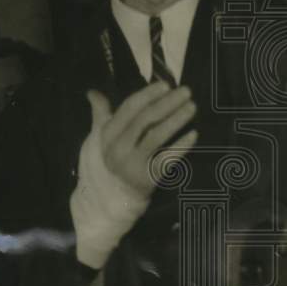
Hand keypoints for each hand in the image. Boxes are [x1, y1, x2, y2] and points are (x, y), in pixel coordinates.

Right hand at [88, 82, 196, 196]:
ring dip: (177, 119)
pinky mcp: (148, 179)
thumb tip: (92, 91)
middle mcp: (119, 148)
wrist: (108, 200)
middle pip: (145, 119)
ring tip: (192, 107)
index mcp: (107, 134)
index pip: (129, 108)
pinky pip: (167, 159)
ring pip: (157, 136)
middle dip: (167, 103)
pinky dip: (181, 145)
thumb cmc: (107, 163)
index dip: (148, 95)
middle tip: (186, 92)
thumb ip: (100, 113)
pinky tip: (193, 134)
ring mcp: (133, 164)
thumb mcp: (99, 138)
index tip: (165, 85)